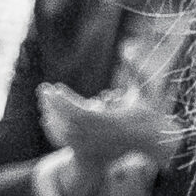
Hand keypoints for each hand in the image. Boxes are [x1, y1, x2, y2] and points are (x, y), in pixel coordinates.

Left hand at [40, 83, 180, 175]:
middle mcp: (100, 133)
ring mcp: (96, 142)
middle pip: (68, 120)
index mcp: (110, 120)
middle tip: (43, 91)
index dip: (65, 99)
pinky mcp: (93, 146)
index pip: (80, 110)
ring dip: (53, 116)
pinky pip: (69, 140)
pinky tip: (48, 120)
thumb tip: (127, 48)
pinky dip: (56, 130)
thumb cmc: (149, 114)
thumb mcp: (142, 90)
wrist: (152, 140)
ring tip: (44, 103)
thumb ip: (134, 69)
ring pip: (66, 131)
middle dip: (54, 104)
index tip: (55, 87)